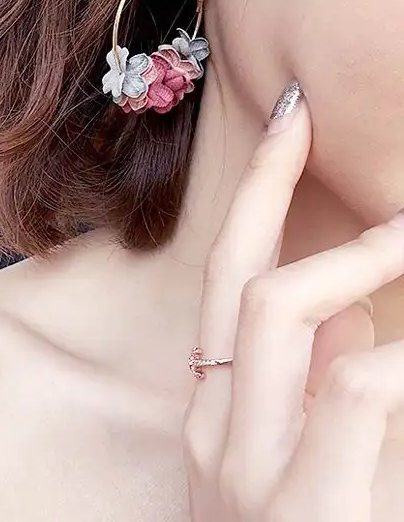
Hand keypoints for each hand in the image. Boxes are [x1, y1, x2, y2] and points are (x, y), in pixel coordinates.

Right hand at [184, 85, 403, 521]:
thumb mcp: (302, 470)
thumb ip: (318, 388)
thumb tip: (351, 318)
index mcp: (215, 413)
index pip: (227, 277)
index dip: (258, 191)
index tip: (292, 117)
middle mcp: (216, 429)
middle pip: (241, 277)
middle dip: (278, 186)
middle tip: (318, 119)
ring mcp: (250, 471)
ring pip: (286, 311)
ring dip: (363, 255)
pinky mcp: (302, 508)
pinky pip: (354, 386)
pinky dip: (392, 344)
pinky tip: (403, 338)